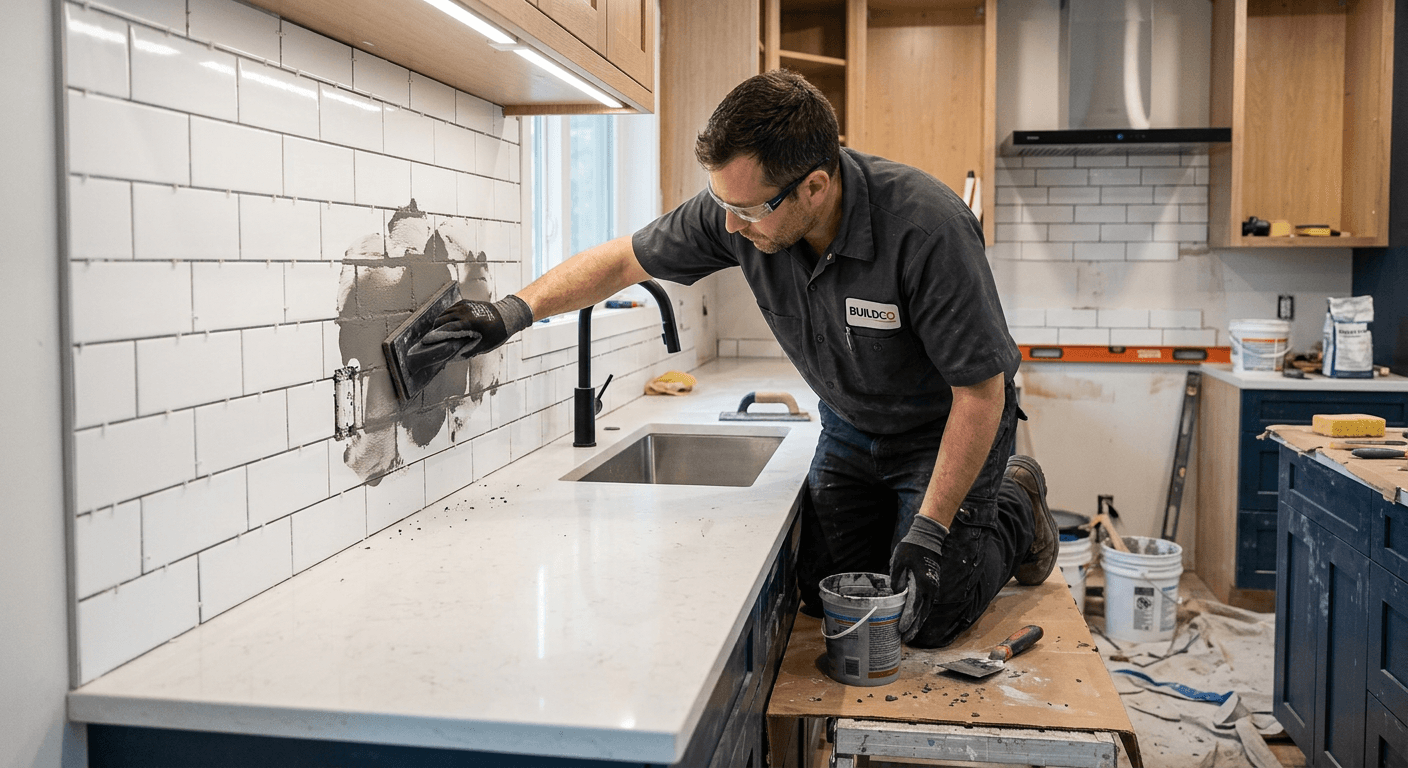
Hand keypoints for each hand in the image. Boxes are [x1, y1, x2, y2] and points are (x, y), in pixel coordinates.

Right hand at [420, 295, 532, 356]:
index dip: (435, 336)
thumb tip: (455, 357)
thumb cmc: (497, 332)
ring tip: (438, 330)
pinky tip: (446, 322)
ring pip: (445, 312)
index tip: (426, 341)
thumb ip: (469, 351)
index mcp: (468, 323)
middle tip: (433, 338)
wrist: (507, 315)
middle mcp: (464, 312)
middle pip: (442, 319)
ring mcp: (465, 306)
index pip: (446, 329)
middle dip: (435, 328)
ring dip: (440, 321)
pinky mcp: (466, 302)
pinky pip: (451, 308)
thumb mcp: (485, 344)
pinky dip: (446, 314)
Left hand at [889, 514, 948, 642]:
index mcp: (923, 583)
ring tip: (910, 633)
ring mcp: (933, 587)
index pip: (914, 605)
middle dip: (914, 626)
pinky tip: (915, 619)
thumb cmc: (912, 547)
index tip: (902, 629)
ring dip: (918, 622)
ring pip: (926, 609)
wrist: (928, 538)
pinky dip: (921, 613)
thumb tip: (896, 592)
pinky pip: (927, 603)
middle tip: (905, 638)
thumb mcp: (899, 560)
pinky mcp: (932, 585)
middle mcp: (930, 588)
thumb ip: (896, 577)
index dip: (908, 618)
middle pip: (922, 612)